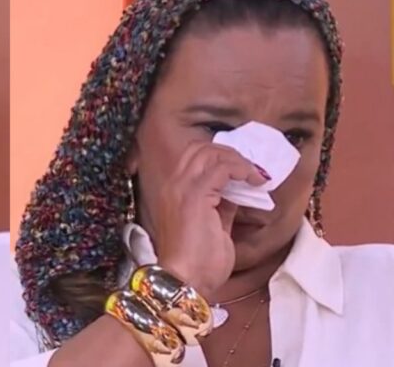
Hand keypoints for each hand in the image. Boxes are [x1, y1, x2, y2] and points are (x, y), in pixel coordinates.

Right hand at [152, 142, 268, 295]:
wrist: (188, 281)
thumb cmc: (198, 263)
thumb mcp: (215, 228)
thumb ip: (222, 206)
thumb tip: (238, 192)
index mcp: (173, 191)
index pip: (193, 157)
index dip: (220, 157)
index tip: (243, 170)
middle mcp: (173, 184)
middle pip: (201, 149)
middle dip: (230, 154)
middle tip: (250, 170)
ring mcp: (182, 188)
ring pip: (211, 154)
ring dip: (238, 161)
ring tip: (255, 175)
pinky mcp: (196, 195)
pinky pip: (222, 168)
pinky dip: (242, 170)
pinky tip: (255, 181)